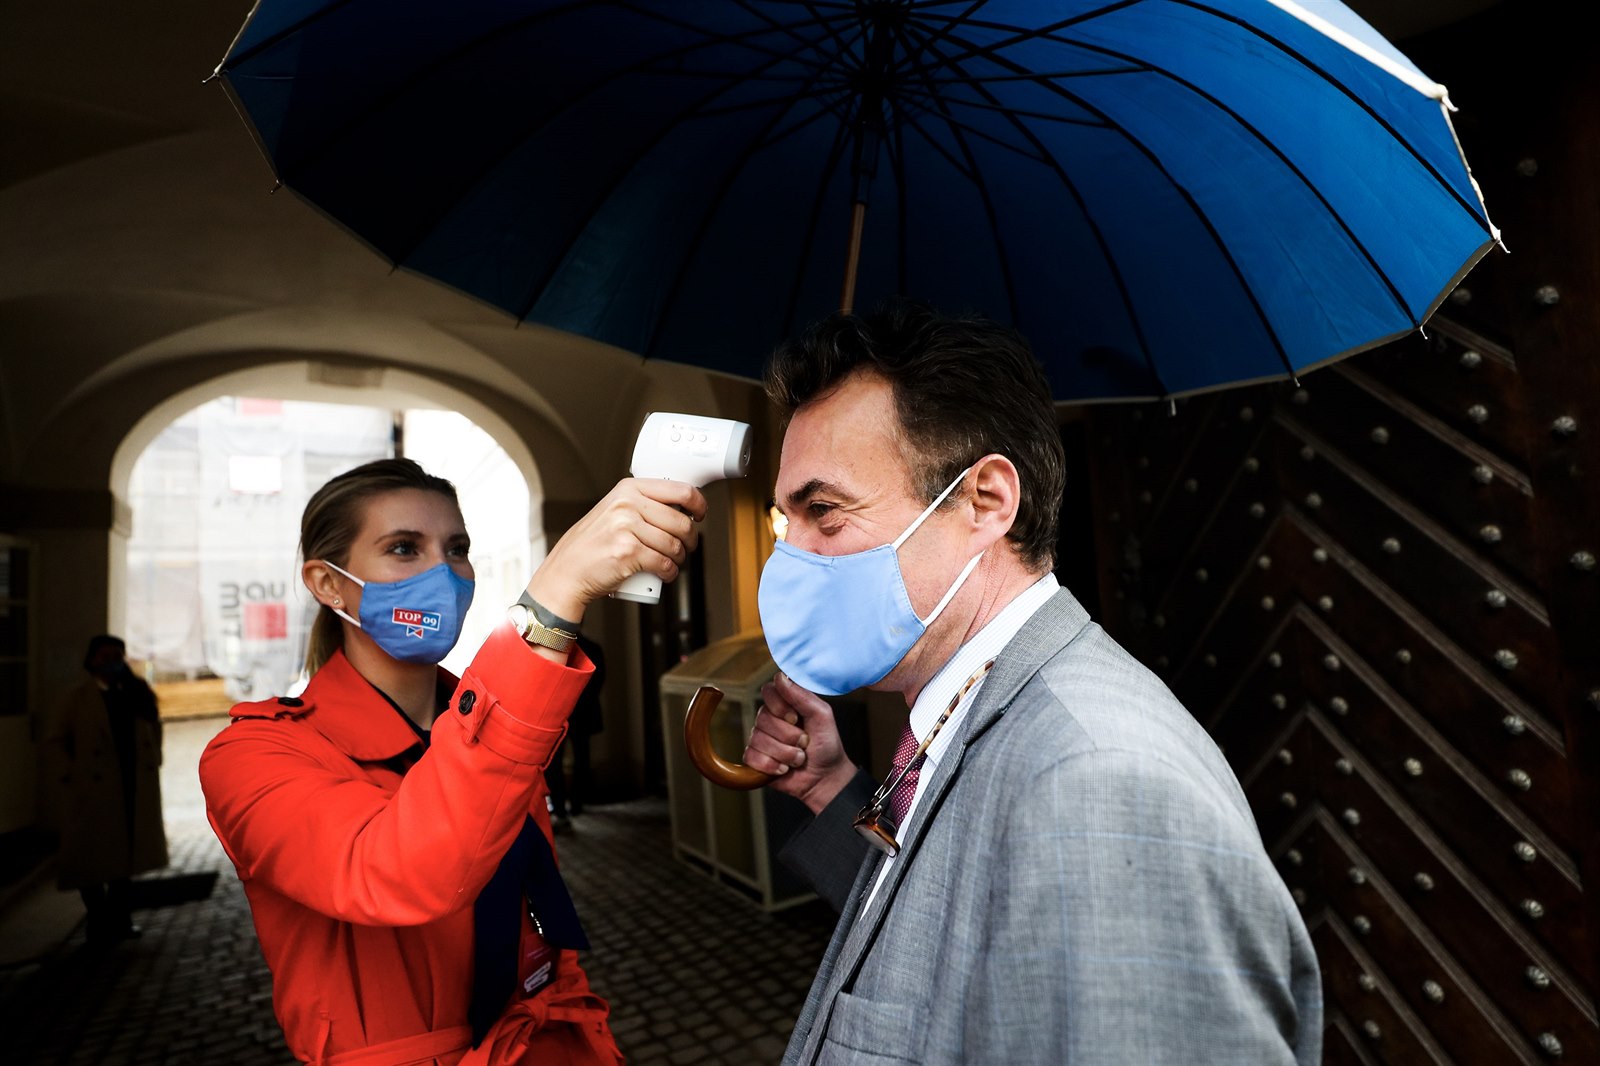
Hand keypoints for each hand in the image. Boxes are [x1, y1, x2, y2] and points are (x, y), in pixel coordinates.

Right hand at [525, 478, 705, 621]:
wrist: (567, 571)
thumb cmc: (592, 544)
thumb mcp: (614, 510)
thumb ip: (642, 504)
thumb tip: (681, 509)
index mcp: (628, 489)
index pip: (680, 490)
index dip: (699, 504)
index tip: (700, 514)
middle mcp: (627, 505)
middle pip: (681, 522)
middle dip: (690, 539)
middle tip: (687, 546)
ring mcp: (627, 529)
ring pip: (675, 545)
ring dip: (680, 558)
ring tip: (673, 561)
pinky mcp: (628, 554)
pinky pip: (665, 564)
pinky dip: (670, 572)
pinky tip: (666, 573)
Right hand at [743, 672, 856, 813]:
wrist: (825, 777)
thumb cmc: (826, 745)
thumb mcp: (822, 715)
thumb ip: (801, 695)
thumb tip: (779, 677)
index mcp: (785, 704)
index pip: (768, 691)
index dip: (780, 706)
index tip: (797, 718)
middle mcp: (769, 719)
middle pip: (763, 719)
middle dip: (790, 736)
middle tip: (804, 742)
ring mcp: (760, 739)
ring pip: (759, 740)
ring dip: (786, 754)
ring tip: (798, 758)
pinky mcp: (755, 759)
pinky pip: (752, 757)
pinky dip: (773, 766)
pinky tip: (784, 768)